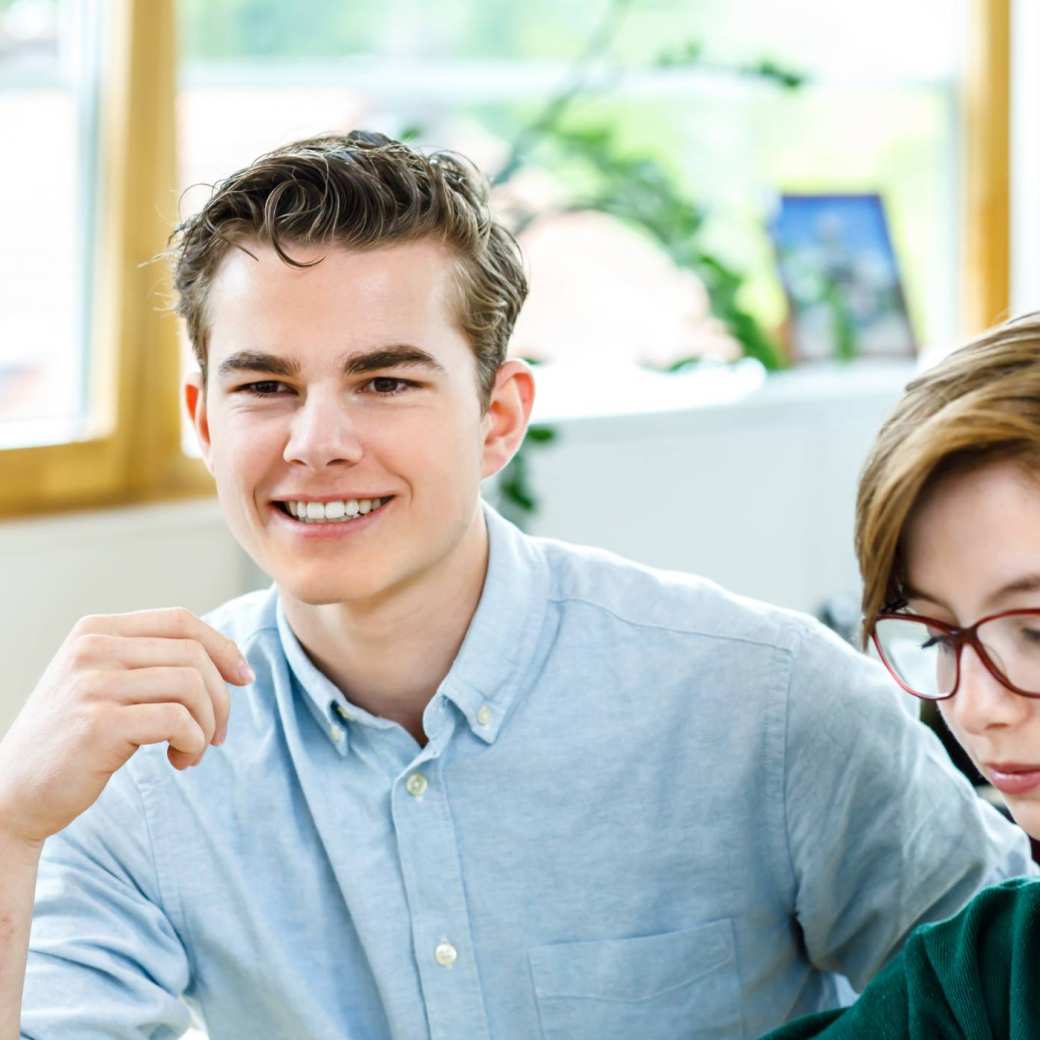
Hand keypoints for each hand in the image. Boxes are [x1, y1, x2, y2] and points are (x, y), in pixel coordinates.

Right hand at [0, 608, 253, 846]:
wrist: (13, 794)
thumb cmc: (73, 741)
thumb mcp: (105, 684)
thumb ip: (150, 662)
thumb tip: (228, 658)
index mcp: (96, 630)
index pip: (181, 620)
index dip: (223, 647)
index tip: (245, 678)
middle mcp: (92, 648)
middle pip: (194, 653)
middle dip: (221, 696)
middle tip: (218, 734)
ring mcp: (93, 684)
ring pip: (192, 686)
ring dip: (208, 724)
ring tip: (194, 751)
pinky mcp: (99, 723)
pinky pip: (178, 721)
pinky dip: (194, 743)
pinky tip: (180, 761)